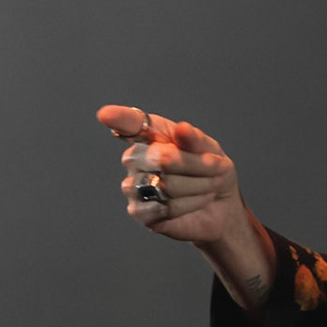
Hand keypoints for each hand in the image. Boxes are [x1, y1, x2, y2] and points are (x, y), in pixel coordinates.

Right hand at [96, 104, 244, 245]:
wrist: (220, 205)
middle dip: (197, 166)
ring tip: (208, 187)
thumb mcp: (211, 149)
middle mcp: (136, 158)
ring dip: (198, 187)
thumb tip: (182, 128)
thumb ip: (195, 140)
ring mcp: (133, 186)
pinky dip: (187, 206)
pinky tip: (193, 203)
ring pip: (167, 185)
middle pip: (163, 158)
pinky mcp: (139, 212)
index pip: (130, 124)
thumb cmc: (210, 170)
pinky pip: (163, 208)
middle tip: (216, 169)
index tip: (106, 115)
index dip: (119, 118)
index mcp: (150, 135)